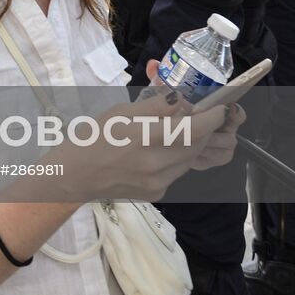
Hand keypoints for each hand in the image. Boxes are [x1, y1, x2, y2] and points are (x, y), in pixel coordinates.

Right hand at [46, 64, 234, 201]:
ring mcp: (157, 183)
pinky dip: (176, 158)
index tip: (219, 109)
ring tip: (175, 132)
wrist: (75, 175)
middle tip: (196, 116)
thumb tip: (183, 101)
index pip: (192, 128)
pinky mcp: (157, 194)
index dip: (212, 118)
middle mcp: (154, 164)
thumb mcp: (120, 112)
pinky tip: (159, 152)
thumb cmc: (93, 137)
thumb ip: (155, 106)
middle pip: (196, 144)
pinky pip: (177, 172)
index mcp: (143, 137)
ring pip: (189, 159)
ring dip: (191, 143)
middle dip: (203, 129)